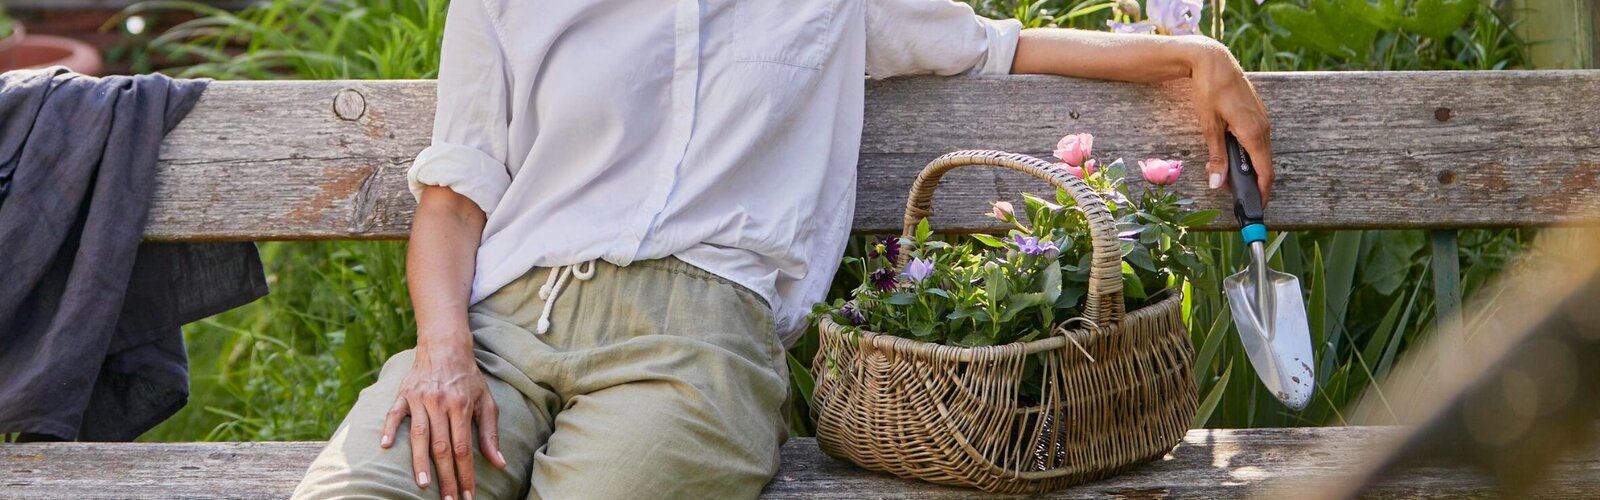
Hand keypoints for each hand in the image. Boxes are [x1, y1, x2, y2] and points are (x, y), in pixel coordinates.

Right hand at [381, 343, 506, 499]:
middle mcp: (440, 403)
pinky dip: (389, 429)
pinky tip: (387, 446)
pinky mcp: (404, 394)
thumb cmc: (468, 378)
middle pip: (442, 446)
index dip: (465, 473)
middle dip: (445, 476)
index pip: (463, 448)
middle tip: (448, 499)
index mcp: (462, 406)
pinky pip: (394, 414)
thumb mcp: (486, 402)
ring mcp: (420, 398)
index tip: (467, 494)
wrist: (445, 346)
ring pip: (419, 435)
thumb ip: (490, 433)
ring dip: (420, 461)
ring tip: (422, 484)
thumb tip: (499, 463)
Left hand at [1187, 39, 1274, 203]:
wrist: (1213, 60)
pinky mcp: (1257, 113)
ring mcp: (1262, 119)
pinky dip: (1246, 151)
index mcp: (1254, 133)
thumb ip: (1216, 157)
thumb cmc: (1209, 90)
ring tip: (1223, 172)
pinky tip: (1228, 152)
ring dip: (1246, 165)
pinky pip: (1256, 139)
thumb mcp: (1209, 126)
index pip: (1265, 172)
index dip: (1262, 192)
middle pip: (1263, 164)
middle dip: (1249, 181)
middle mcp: (1263, 127)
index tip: (1256, 207)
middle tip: (1229, 191)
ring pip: (1259, 152)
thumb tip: (1218, 184)